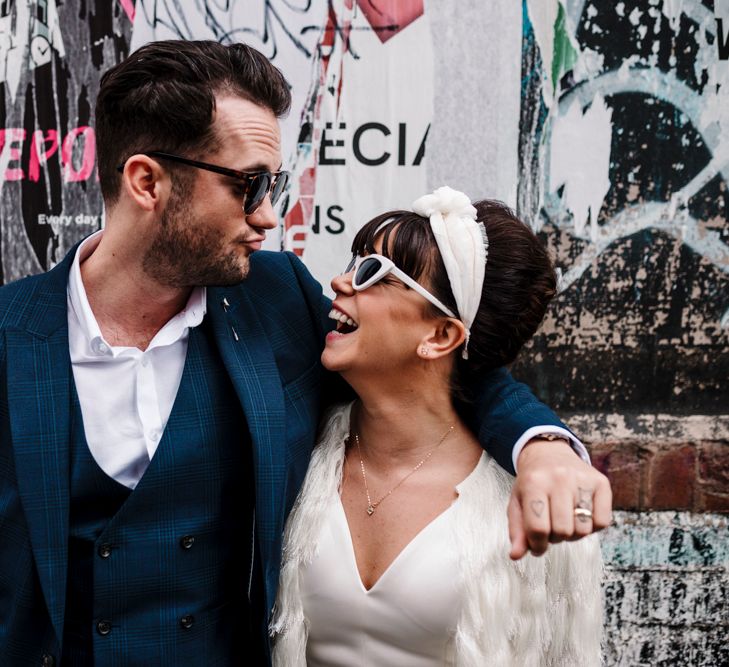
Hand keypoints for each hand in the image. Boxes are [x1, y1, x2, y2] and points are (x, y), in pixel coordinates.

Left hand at [507, 438, 611, 559]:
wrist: (549, 454)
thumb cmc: (532, 483)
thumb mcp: (517, 502)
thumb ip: (516, 531)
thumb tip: (516, 556)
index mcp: (534, 482)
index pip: (538, 528)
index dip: (537, 545)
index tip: (536, 545)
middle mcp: (559, 478)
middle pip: (562, 531)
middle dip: (555, 538)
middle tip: (551, 528)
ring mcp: (582, 479)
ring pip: (583, 529)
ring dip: (573, 534)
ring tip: (565, 521)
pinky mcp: (601, 482)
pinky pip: (602, 522)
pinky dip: (592, 527)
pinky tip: (581, 516)